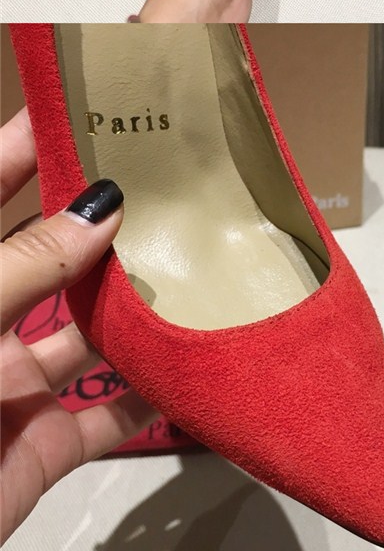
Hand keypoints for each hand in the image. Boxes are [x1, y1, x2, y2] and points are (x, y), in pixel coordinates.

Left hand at [0, 113, 154, 544]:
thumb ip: (27, 262)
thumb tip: (96, 206)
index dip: (28, 147)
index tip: (84, 103)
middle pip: (48, 260)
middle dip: (102, 223)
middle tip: (165, 178)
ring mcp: (9, 387)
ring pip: (88, 333)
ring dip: (141, 304)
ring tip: (198, 258)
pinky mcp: (42, 447)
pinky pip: (110, 415)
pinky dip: (155, 396)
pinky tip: (196, 365)